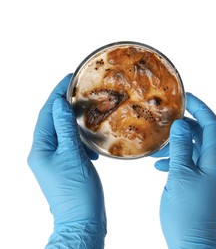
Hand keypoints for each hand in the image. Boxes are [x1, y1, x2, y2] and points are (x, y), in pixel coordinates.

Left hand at [28, 74, 105, 248]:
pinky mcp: (66, 166)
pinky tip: (91, 142)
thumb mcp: (71, 156)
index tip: (67, 79)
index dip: (55, 94)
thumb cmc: (76, 191)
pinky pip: (71, 144)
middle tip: (77, 90)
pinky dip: (80, 139)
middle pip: (52, 121)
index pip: (46, 114)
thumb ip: (65, 129)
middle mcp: (44, 153)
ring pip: (62, 132)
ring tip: (85, 110)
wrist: (82, 220)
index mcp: (41, 149)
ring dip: (73, 121)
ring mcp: (55, 160)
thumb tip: (58, 104)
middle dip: (63, 104)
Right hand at [152, 93, 215, 247]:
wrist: (191, 243)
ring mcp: (208, 175)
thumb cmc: (187, 212)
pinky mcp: (199, 183)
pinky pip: (189, 163)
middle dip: (186, 126)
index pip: (213, 126)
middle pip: (203, 136)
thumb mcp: (180, 175)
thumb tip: (181, 125)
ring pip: (194, 149)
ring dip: (178, 145)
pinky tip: (160, 166)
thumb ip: (181, 148)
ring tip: (159, 148)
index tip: (187, 97)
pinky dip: (176, 159)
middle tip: (168, 121)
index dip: (201, 108)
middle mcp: (215, 166)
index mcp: (215, 162)